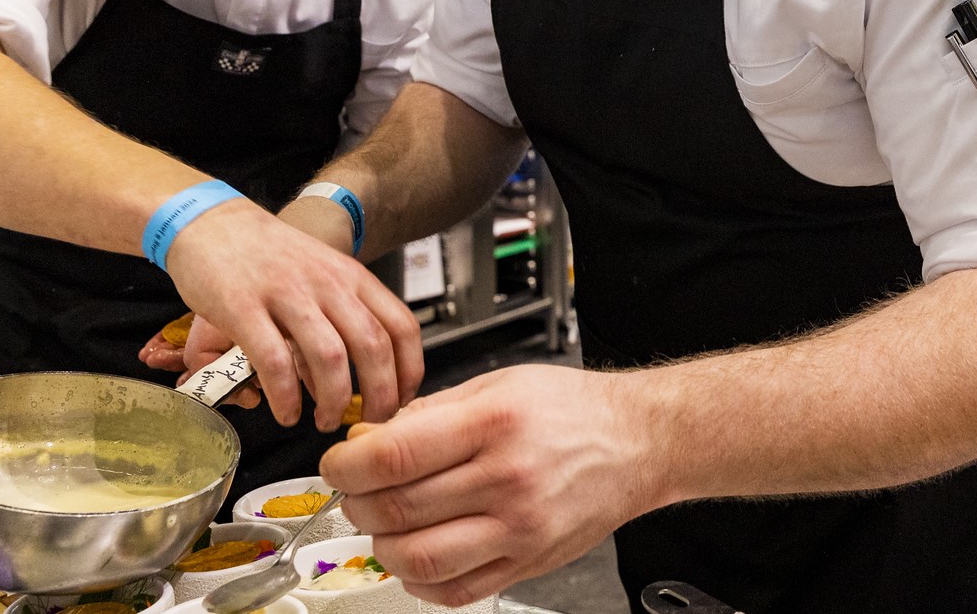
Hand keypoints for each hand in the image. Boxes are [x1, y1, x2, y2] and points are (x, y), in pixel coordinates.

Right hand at [165, 199, 422, 430]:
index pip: (401, 326)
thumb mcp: (321, 275)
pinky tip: (286, 412)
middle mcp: (327, 284)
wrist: (213, 223)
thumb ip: (340, 319)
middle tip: (369, 422)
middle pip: (372, 347)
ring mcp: (286, 294)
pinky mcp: (243, 307)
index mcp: (352, 278)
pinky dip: (285, 395)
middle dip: (379, 395)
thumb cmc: (270, 258)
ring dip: (333, 399)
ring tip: (324, 420)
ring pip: (330, 357)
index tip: (402, 399)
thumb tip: (344, 379)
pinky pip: (274, 360)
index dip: (409, 370)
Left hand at [322, 364, 661, 604]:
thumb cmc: (572, 409)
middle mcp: (507, 480)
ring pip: (416, 559)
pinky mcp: (528, 562)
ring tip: (386, 525)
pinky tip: (419, 555)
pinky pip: (454, 591)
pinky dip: (419, 580)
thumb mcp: (497, 385)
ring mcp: (519, 529)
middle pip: (396, 510)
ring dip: (382, 546)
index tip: (338, 463)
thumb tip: (367, 438)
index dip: (346, 465)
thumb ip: (428, 413)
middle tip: (357, 491)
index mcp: (494, 424)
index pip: (393, 455)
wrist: (638, 441)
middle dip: (356, 503)